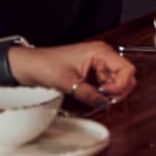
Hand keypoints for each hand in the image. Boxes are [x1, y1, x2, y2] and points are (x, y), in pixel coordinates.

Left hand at [13, 41, 135, 109]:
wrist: (29, 66)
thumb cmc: (45, 65)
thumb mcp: (69, 83)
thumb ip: (89, 95)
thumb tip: (104, 103)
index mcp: (100, 52)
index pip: (126, 69)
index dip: (120, 85)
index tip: (107, 95)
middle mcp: (102, 55)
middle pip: (125, 75)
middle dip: (118, 90)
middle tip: (104, 100)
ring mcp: (97, 63)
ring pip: (116, 81)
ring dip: (110, 92)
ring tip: (96, 99)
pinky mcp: (92, 71)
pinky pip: (105, 83)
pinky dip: (102, 92)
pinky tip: (93, 97)